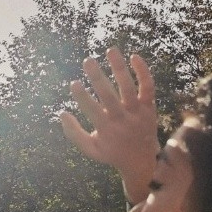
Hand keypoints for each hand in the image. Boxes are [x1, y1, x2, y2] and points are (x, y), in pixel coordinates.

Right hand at [60, 47, 159, 204]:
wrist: (143, 161)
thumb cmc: (112, 152)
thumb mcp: (91, 149)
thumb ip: (74, 133)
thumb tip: (61, 113)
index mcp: (107, 130)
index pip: (93, 111)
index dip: (82, 97)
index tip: (73, 82)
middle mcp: (123, 120)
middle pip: (110, 96)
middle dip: (98, 78)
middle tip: (88, 60)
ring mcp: (138, 112)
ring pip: (129, 87)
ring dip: (119, 68)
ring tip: (111, 49)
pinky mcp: (149, 107)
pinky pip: (148, 86)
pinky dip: (143, 71)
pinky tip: (134, 56)